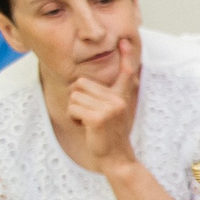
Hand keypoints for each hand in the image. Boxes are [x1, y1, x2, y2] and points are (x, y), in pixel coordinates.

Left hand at [66, 37, 139, 173]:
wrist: (116, 157)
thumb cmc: (110, 134)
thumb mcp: (114, 111)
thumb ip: (110, 95)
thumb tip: (102, 82)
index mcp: (121, 96)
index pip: (125, 73)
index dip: (126, 57)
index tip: (125, 42)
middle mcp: (118, 100)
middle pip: (80, 84)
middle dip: (77, 98)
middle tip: (89, 114)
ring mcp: (110, 109)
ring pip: (74, 96)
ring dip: (75, 110)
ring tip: (88, 121)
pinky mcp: (99, 118)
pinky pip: (73, 108)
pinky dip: (74, 118)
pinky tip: (86, 127)